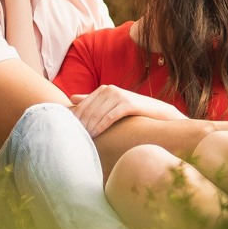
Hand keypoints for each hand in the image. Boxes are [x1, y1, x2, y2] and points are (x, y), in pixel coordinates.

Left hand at [70, 85, 188, 136]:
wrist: (157, 112)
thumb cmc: (132, 110)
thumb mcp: (111, 103)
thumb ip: (92, 99)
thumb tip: (71, 98)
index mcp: (103, 89)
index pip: (83, 105)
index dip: (76, 118)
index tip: (70, 130)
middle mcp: (110, 89)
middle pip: (89, 109)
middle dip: (81, 124)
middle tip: (76, 137)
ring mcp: (119, 95)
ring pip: (97, 114)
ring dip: (90, 127)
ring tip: (85, 138)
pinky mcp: (128, 104)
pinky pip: (109, 117)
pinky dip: (101, 126)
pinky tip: (96, 135)